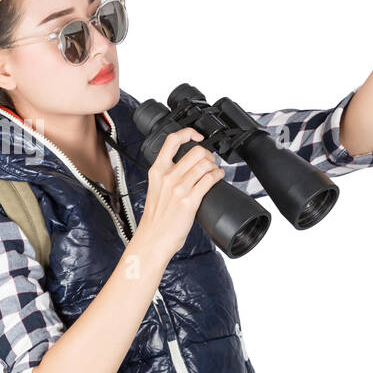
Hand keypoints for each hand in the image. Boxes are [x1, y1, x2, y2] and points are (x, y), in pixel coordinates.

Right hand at [137, 127, 225, 257]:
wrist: (153, 238)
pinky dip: (218, 175)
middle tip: (210, 161)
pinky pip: (209, 180)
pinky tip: (219, 177)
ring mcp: (178, 188)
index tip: (198, 136)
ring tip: (215, 170)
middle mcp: (167, 176)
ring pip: (205, 164)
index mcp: (157, 171)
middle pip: (195, 151)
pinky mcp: (189, 200)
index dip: (188, 133)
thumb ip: (167, 176)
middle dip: (208, 154)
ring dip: (215, 165)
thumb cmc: (156, 218)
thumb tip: (186, 168)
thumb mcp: (156, 189)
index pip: (172, 140)